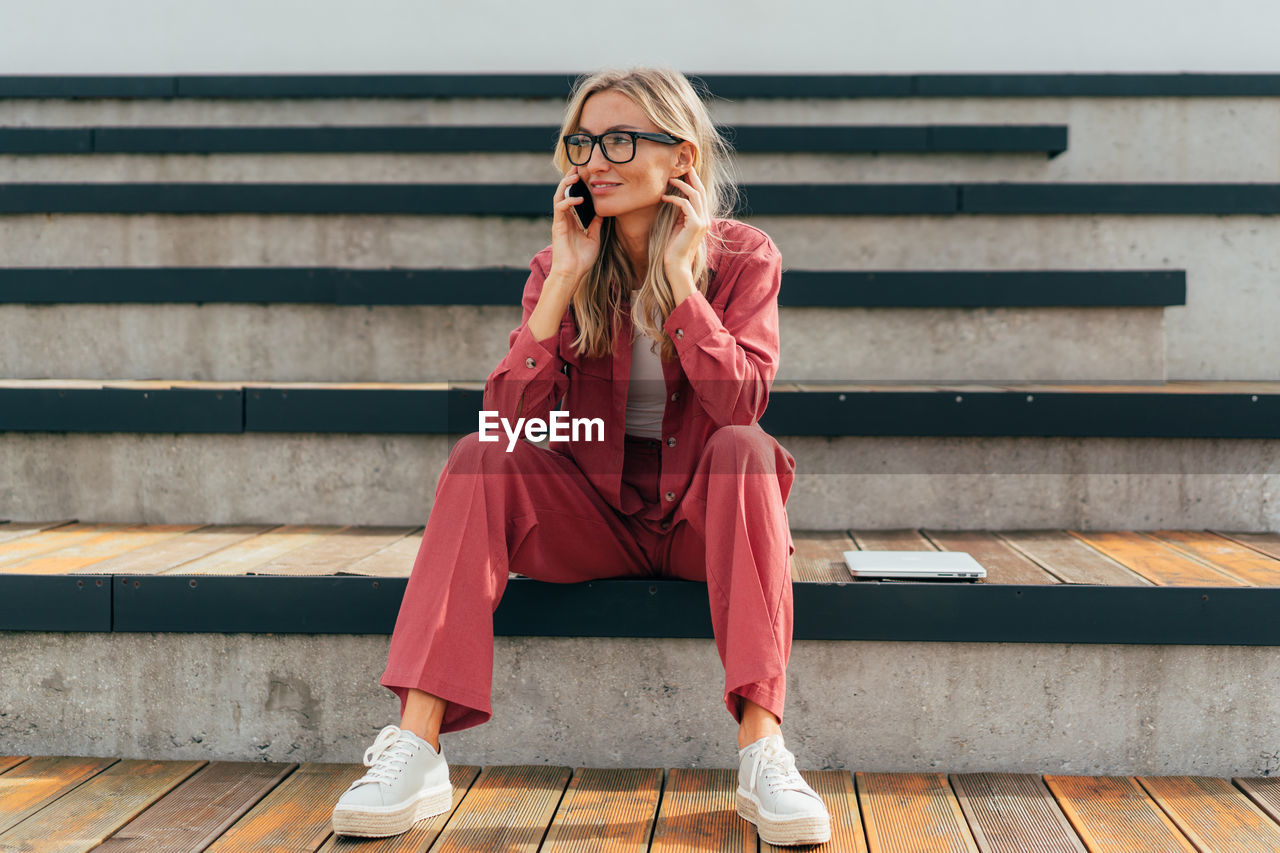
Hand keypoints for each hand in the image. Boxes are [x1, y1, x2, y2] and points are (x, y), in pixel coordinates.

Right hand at [548, 167, 602, 288]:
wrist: (572, 273)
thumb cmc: (582, 259)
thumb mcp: (594, 237)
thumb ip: (596, 223)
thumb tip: (601, 211)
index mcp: (573, 220)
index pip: (574, 196)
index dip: (578, 184)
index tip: (586, 173)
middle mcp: (565, 218)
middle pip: (565, 192)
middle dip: (570, 178)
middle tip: (578, 166)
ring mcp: (560, 221)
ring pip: (559, 196)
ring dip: (566, 184)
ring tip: (575, 175)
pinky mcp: (558, 226)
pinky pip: (560, 208)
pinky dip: (568, 200)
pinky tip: (578, 198)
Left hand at [662, 167, 710, 294]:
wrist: (676, 266)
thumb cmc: (673, 248)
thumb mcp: (677, 226)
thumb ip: (679, 214)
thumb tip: (674, 198)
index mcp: (702, 219)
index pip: (701, 195)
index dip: (694, 182)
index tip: (685, 171)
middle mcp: (705, 219)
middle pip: (701, 191)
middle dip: (692, 177)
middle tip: (682, 166)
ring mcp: (702, 222)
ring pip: (695, 195)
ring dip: (681, 185)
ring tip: (669, 180)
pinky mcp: (695, 225)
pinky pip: (686, 205)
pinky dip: (674, 199)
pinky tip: (664, 198)